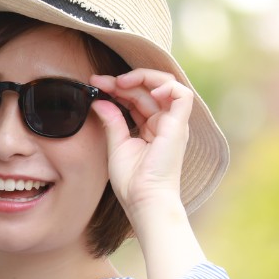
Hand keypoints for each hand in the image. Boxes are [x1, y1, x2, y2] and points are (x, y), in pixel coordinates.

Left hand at [89, 69, 192, 222]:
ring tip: (120, 82)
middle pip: (148, 89)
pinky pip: (182, 95)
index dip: (117, 87)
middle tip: (101, 81)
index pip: (137, 98)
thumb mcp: (117, 145)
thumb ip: (111, 121)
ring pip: (165, 85)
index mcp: (151, 128)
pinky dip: (166, 86)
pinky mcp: (179, 126)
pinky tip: (146, 89)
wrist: (144, 200)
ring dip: (141, 78)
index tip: (96, 84)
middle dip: (123, 80)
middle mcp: (164, 123)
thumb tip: (99, 101)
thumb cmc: (132, 182)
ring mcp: (173, 124)